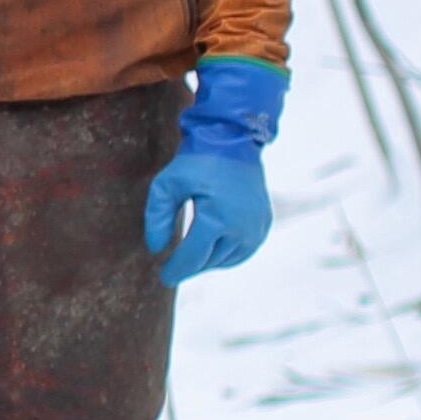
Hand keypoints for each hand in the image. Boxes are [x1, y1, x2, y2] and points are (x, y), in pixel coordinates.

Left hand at [146, 60, 283, 286]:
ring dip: (209, 263)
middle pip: (211, 261)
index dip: (177, 270)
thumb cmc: (196, 161)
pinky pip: (245, 250)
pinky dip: (228, 255)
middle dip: (191, 266)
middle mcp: (242, 227)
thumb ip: (157, 218)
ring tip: (190, 261)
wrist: (233, 140)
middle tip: (173, 270)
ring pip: (229, 259)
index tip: (164, 278)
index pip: (193, 257)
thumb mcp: (166, 185)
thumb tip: (156, 249)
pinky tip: (212, 252)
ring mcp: (257, 226)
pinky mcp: (264, 222)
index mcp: (217, 219)